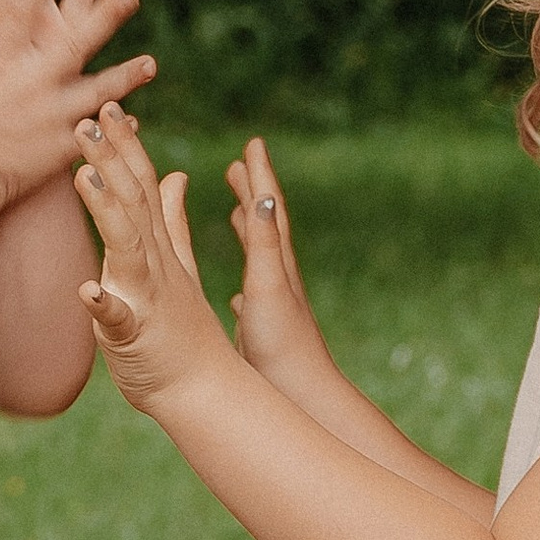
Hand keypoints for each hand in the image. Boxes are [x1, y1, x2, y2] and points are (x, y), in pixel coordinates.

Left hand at [73, 102, 234, 418]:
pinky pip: (119, 319)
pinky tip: (86, 289)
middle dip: (112, 159)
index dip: (125, 147)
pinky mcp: (135, 335)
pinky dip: (104, 304)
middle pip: (133, 202)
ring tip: (85, 174)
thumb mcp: (176, 266)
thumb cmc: (181, 334)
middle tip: (90, 118)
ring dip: (107, 209)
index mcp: (159, 250)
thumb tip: (175, 176)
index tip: (108, 108)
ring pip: (127, 246)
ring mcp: (148, 297)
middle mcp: (155, 266)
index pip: (142, 187)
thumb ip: (173, 222)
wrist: (204, 389)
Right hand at [223, 135, 328, 386]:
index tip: (253, 144)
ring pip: (260, 259)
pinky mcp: (266, 332)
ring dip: (250, 232)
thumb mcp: (267, 287)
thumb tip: (263, 199)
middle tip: (240, 167)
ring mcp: (274, 306)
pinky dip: (245, 285)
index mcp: (277, 266)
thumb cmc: (280, 345)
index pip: (269, 210)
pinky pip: (253, 297)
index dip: (260, 177)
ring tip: (238, 212)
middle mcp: (278, 280)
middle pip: (266, 227)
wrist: (301, 395)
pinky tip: (239, 295)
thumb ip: (263, 245)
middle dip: (254, 194)